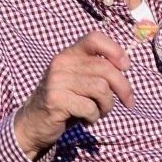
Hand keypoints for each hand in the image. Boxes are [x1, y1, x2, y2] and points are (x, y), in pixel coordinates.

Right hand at [13, 30, 132, 157]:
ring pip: (101, 89)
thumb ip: (96, 71)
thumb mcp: (78, 80)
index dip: (115, 50)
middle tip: (128, 102)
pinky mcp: (56, 100)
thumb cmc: (64, 102)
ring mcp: (57, 81)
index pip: (94, 38)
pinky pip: (90, 108)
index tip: (126, 67)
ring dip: (107, 106)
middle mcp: (61, 63)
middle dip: (123, 88)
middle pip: (106, 68)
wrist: (33, 123)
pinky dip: (93, 118)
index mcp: (69, 54)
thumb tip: (125, 66)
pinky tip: (84, 120)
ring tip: (98, 112)